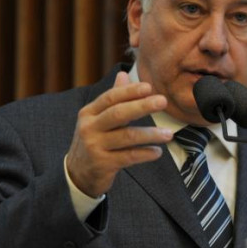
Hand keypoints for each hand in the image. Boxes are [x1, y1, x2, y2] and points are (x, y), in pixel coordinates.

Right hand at [66, 71, 173, 196]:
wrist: (77, 173)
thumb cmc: (93, 140)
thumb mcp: (97, 118)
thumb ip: (112, 98)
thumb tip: (123, 74)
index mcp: (89, 112)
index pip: (111, 97)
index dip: (130, 91)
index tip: (149, 87)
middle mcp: (89, 127)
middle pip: (118, 113)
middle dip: (142, 106)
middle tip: (162, 101)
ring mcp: (95, 146)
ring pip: (127, 136)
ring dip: (150, 134)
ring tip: (169, 134)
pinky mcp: (102, 164)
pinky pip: (128, 157)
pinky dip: (144, 154)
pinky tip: (157, 152)